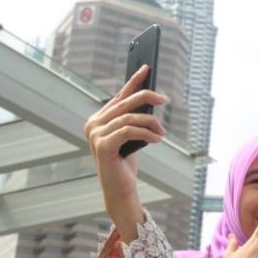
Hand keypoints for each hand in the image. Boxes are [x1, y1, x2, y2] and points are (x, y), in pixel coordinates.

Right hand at [83, 64, 167, 240]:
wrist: (120, 189)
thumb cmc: (126, 163)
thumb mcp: (133, 137)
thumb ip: (135, 119)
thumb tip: (153, 100)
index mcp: (99, 119)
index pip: (119, 95)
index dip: (134, 81)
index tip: (148, 68)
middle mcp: (93, 124)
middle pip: (125, 102)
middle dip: (147, 97)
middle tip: (164, 99)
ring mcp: (95, 135)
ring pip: (129, 117)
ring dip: (151, 122)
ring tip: (162, 131)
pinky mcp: (102, 146)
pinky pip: (129, 131)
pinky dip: (146, 133)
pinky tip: (158, 139)